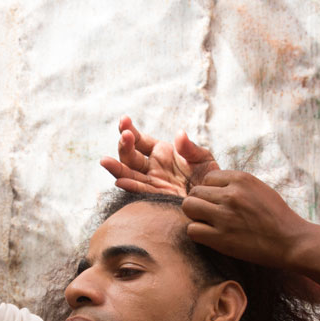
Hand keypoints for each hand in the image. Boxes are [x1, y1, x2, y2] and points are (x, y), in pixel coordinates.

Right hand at [101, 116, 217, 196]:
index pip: (140, 140)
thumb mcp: (202, 158)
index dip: (130, 130)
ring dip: (117, 167)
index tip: (124, 120)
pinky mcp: (155, 196)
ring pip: (129, 173)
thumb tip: (179, 134)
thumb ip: (189, 148)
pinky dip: (129, 186)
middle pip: (130, 155)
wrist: (214, 200)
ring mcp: (151, 182)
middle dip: (125, 145)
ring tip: (105, 161)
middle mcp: (152, 167)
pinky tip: (120, 181)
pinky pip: (139, 191)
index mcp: (161, 152)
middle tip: (125, 136)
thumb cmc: (208, 176)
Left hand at [181, 170, 309, 267]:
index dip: (211, 191)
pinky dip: (198, 233)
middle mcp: (231, 194)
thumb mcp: (259, 189)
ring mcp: (225, 216)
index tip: (220, 202)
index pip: (208, 178)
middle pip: (195, 192)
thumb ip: (236, 185)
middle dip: (201, 203)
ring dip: (195, 216)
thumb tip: (211, 184)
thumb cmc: (277, 216)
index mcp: (241, 179)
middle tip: (212, 215)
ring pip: (189, 207)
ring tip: (209, 224)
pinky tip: (211, 236)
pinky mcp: (221, 238)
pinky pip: (192, 230)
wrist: (292, 241)